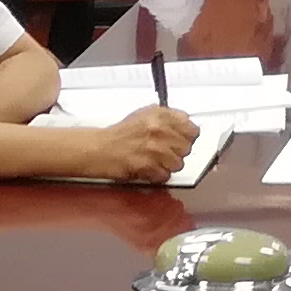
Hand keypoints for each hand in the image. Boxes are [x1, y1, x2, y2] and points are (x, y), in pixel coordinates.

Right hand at [88, 106, 204, 179]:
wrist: (100, 149)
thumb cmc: (119, 135)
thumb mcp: (145, 115)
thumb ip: (168, 118)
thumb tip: (186, 124)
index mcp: (160, 115)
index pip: (191, 128)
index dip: (188, 136)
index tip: (183, 139)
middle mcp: (159, 130)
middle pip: (186, 148)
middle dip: (177, 152)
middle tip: (165, 152)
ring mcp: (154, 149)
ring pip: (178, 163)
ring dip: (168, 165)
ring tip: (155, 160)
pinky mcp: (148, 166)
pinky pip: (165, 175)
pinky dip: (158, 175)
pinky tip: (149, 168)